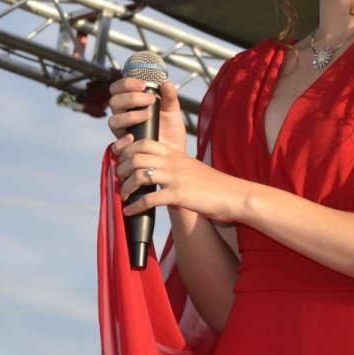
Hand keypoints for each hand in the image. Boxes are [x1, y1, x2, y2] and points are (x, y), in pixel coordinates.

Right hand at [107, 77, 186, 151]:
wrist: (174, 153)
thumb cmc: (171, 130)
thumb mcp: (173, 110)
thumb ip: (169, 96)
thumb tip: (167, 83)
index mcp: (130, 104)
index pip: (118, 89)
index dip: (126, 84)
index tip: (143, 85)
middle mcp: (123, 116)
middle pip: (114, 102)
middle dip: (131, 98)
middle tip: (150, 99)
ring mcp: (122, 132)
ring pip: (113, 121)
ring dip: (130, 115)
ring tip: (149, 115)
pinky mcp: (125, 149)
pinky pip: (115, 145)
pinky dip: (123, 140)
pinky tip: (133, 136)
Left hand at [114, 137, 247, 223]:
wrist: (233, 195)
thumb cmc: (211, 184)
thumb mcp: (189, 167)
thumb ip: (171, 165)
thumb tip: (152, 171)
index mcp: (174, 153)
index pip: (143, 142)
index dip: (127, 150)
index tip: (120, 161)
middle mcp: (173, 162)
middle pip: (136, 157)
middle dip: (122, 169)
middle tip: (120, 179)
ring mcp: (175, 178)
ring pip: (139, 176)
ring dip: (126, 187)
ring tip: (123, 196)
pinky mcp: (179, 195)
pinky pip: (149, 199)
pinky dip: (135, 206)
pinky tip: (130, 211)